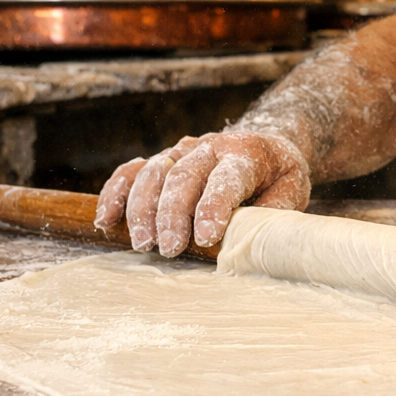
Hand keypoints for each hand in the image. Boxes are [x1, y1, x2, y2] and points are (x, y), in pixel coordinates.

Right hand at [94, 130, 311, 255]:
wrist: (267, 145)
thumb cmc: (279, 177)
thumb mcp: (291, 192)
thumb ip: (270, 214)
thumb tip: (247, 243)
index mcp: (246, 152)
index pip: (226, 178)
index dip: (213, 208)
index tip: (205, 238)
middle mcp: (210, 147)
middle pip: (184, 176)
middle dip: (173, 215)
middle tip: (168, 249)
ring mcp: (183, 151)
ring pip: (154, 173)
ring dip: (142, 210)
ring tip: (141, 244)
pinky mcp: (163, 160)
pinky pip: (132, 172)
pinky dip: (115, 193)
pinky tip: (105, 219)